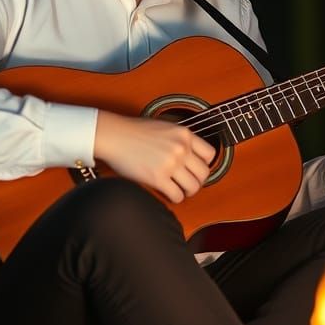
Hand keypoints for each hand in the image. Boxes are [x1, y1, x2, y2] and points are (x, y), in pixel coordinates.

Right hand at [93, 111, 215, 204]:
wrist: (114, 135)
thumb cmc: (135, 130)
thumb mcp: (165, 127)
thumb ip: (180, 139)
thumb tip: (192, 155)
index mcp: (185, 134)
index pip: (210, 154)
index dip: (205, 164)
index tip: (196, 169)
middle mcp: (181, 148)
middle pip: (204, 173)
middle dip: (198, 181)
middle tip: (189, 183)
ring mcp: (170, 163)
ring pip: (193, 187)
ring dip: (188, 192)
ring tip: (180, 190)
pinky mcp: (158, 177)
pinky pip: (177, 195)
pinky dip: (175, 198)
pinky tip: (168, 193)